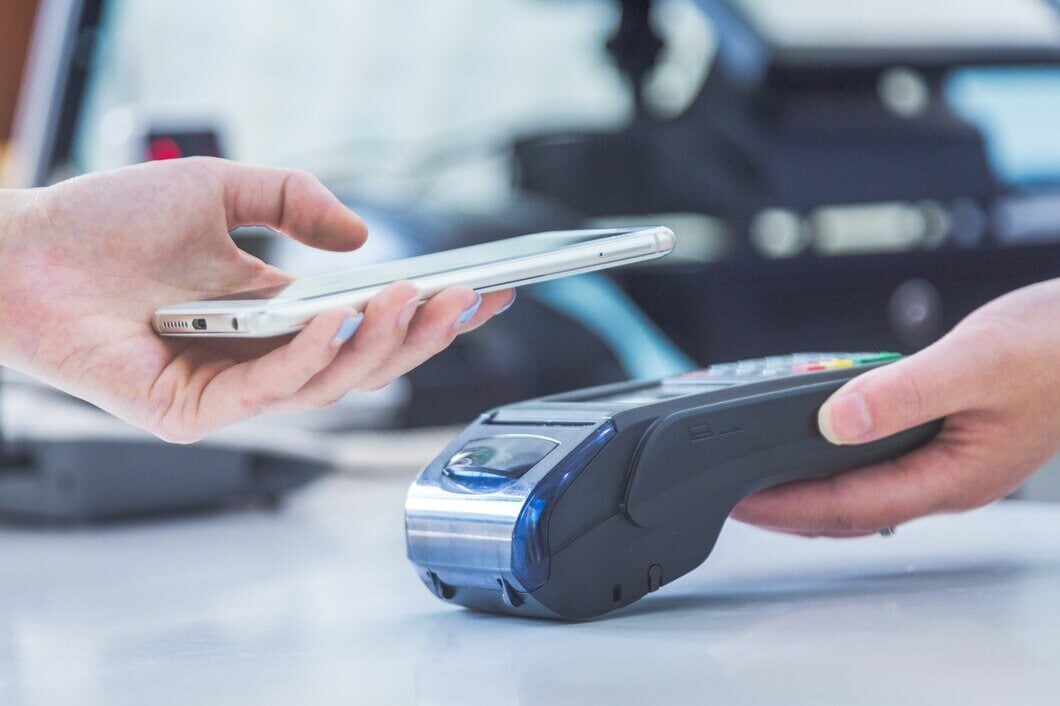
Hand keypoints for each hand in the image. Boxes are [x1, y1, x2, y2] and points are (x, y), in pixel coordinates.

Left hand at [0, 158, 512, 441]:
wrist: (23, 247)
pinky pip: (271, 390)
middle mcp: (262, 361)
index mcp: (277, 318)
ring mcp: (231, 392)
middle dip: (426, 334)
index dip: (431, 312)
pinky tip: (341, 316)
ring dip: (382, 343)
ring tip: (422, 297)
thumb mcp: (222, 189)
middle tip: (472, 298)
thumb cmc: (109, 223)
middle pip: (366, 364)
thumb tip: (363, 238)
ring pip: (332, 383)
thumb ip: (295, 200)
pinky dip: (312, 355)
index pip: (370, 326)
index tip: (486, 289)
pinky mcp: (194, 412)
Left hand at [733, 279, 1059, 536]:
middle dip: (789, 511)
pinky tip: (818, 450)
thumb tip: (836, 420)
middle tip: (735, 499)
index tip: (741, 502)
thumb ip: (904, 394)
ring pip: (866, 494)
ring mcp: (949, 466)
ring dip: (811, 493)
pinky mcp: (949, 444)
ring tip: (763, 484)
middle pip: (852, 512)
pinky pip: (880, 468)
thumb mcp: (972, 363)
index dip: (789, 508)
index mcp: (953, 476)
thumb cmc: (1054, 350)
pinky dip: (838, 467)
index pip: (852, 507)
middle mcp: (948, 481)